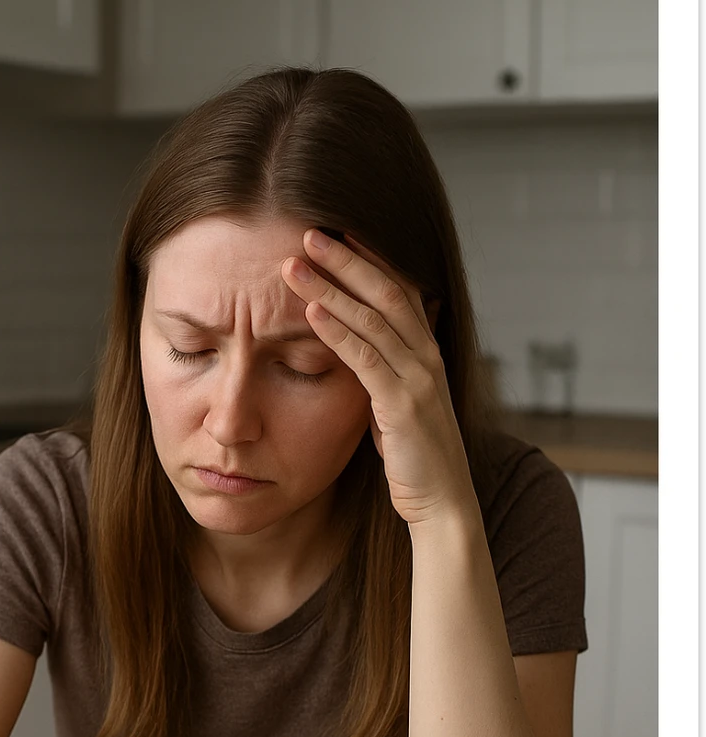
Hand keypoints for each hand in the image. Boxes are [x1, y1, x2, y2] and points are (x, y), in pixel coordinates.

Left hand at [281, 229, 477, 526]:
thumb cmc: (414, 458)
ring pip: (373, 319)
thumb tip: (354, 352)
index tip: (335, 233)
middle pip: (386, 292)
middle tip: (308, 232)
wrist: (441, 503)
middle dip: (346, 260)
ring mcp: (419, 379)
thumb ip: (381, 374)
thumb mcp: (395, 406)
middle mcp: (427, 357)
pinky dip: (338, 331)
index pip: (398, 291)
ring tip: (294, 265)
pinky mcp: (404, 406)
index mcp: (426, 353)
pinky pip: (367, 359)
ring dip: (330, 288)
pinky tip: (311, 311)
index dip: (368, 259)